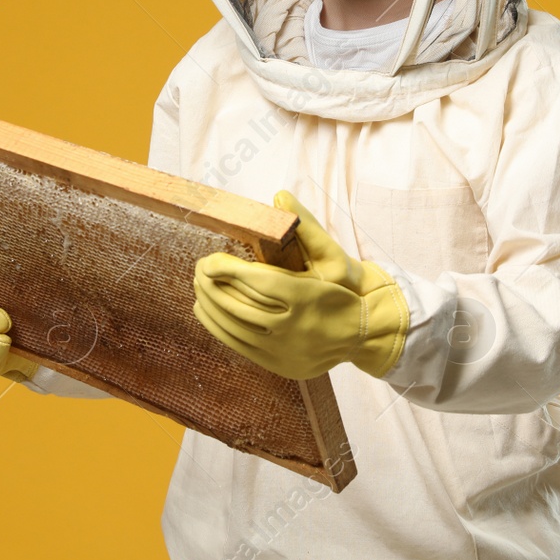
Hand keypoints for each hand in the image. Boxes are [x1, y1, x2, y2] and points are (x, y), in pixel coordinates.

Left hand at [191, 190, 409, 379]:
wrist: (360, 334)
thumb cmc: (339, 291)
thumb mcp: (330, 256)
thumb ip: (305, 229)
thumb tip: (281, 196)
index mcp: (306, 295)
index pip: (256, 280)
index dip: (227, 269)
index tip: (208, 259)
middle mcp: (293, 325)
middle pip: (239, 303)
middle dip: (213, 285)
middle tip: (199, 268)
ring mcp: (284, 349)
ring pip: (235, 325)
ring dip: (211, 304)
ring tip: (199, 286)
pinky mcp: (277, 363)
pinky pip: (238, 344)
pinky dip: (217, 326)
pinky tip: (206, 310)